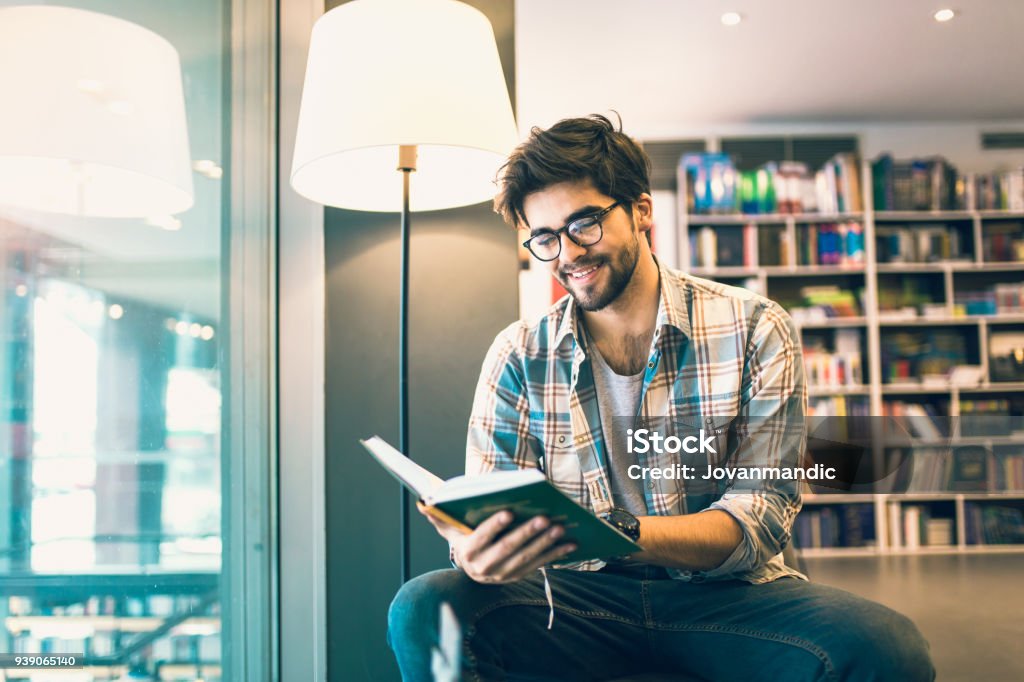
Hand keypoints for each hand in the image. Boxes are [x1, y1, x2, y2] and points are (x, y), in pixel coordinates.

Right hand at [418, 503, 576, 583]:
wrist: (471, 568)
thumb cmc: (463, 538)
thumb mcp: (449, 528)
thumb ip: (439, 516)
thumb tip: (423, 503)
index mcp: (467, 553)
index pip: (481, 539)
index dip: (494, 526)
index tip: (508, 511)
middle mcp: (484, 568)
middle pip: (507, 549)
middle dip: (526, 533)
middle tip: (544, 518)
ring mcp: (503, 575)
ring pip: (526, 558)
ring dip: (545, 544)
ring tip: (559, 528)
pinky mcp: (519, 576)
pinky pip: (539, 565)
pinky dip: (555, 554)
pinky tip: (570, 544)